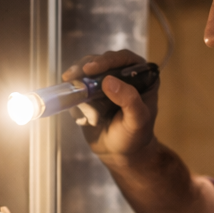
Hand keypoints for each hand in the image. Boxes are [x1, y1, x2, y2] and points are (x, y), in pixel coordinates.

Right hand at [63, 49, 159, 167]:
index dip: (106, 60)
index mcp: (142, 77)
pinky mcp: (90, 94)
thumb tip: (109, 80)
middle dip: (85, 69)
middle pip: (101, 61)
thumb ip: (129, 100)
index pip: (123, 59)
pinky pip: (78, 89)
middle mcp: (123, 76)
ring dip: (78, 85)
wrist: (119, 154)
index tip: (90, 68)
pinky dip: (75, 99)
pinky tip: (82, 117)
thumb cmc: (135, 138)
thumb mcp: (137, 121)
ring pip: (86, 73)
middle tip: (71, 76)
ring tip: (80, 104)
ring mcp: (104, 84)